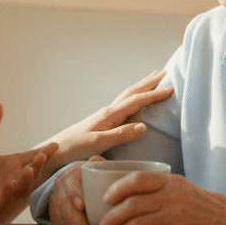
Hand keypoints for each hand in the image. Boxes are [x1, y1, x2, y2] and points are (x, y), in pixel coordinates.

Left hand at [0, 103, 58, 224]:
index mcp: (12, 164)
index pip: (32, 156)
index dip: (45, 151)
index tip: (55, 144)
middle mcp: (14, 177)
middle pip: (32, 170)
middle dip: (39, 164)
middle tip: (42, 156)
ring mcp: (8, 191)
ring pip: (22, 185)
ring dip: (27, 178)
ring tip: (29, 169)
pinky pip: (6, 198)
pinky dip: (9, 192)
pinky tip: (9, 185)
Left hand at [38, 71, 173, 178]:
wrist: (53, 152)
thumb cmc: (73, 149)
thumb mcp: (98, 143)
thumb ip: (121, 135)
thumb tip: (144, 127)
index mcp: (109, 114)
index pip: (137, 100)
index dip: (154, 94)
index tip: (172, 88)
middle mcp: (108, 112)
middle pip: (132, 92)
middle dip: (149, 83)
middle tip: (166, 72)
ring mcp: (104, 117)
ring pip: (127, 97)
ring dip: (141, 87)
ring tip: (153, 79)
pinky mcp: (102, 123)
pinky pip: (123, 105)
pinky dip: (133, 99)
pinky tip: (134, 103)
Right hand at [46, 157, 102, 224]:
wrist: (71, 182)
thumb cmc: (89, 176)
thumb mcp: (93, 168)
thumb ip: (98, 165)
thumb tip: (98, 161)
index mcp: (70, 175)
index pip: (70, 184)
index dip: (74, 194)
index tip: (82, 206)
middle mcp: (60, 190)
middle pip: (64, 206)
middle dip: (75, 221)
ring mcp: (56, 204)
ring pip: (61, 220)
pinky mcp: (56, 217)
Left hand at [97, 172, 225, 224]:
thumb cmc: (206, 208)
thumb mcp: (184, 189)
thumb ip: (160, 189)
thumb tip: (130, 193)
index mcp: (172, 181)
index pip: (137, 179)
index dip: (117, 188)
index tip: (105, 198)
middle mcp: (172, 197)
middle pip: (132, 205)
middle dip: (112, 217)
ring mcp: (176, 217)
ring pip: (137, 224)